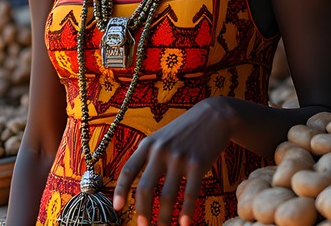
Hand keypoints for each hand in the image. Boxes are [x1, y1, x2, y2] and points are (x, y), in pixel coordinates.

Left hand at [112, 97, 236, 225]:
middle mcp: (160, 151)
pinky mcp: (198, 163)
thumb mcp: (161, 137)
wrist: (213, 116)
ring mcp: (179, 157)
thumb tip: (136, 184)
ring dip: (164, 217)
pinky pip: (190, 193)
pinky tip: (184, 223)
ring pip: (167, 195)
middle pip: (146, 188)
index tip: (117, 208)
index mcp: (148, 145)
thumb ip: (148, 156)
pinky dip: (186, 211)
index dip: (120, 190)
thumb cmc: (184, 130)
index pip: (128, 170)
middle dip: (143, 211)